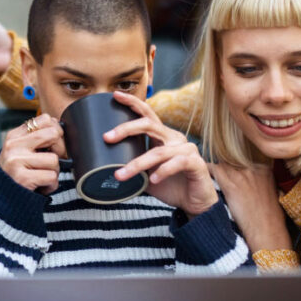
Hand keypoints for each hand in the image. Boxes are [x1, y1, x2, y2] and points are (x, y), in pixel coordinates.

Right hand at [0, 114, 66, 194]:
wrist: (2, 201)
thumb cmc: (18, 175)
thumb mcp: (22, 152)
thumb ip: (37, 139)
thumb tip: (60, 128)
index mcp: (14, 136)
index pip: (46, 119)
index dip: (56, 132)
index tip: (51, 145)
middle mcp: (13, 146)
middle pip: (54, 134)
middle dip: (60, 149)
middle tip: (50, 162)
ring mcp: (16, 161)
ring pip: (55, 159)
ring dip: (54, 172)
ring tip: (41, 177)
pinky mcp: (22, 178)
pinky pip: (52, 177)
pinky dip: (51, 185)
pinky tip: (40, 187)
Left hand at [104, 91, 217, 216]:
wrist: (194, 204)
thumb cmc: (170, 187)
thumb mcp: (146, 175)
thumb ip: (131, 168)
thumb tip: (104, 169)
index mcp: (163, 137)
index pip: (147, 114)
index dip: (133, 103)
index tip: (115, 96)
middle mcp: (174, 139)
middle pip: (149, 125)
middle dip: (126, 129)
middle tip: (107, 137)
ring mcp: (187, 149)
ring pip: (159, 151)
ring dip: (137, 164)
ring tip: (121, 175)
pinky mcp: (196, 163)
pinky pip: (177, 162)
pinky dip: (163, 171)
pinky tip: (154, 179)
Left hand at [210, 161, 291, 251]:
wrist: (267, 232)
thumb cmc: (269, 220)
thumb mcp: (270, 196)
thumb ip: (259, 185)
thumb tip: (249, 186)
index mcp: (265, 171)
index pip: (243, 163)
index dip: (233, 170)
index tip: (229, 177)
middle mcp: (254, 169)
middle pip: (232, 162)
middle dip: (224, 170)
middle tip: (215, 178)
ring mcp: (243, 175)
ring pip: (222, 165)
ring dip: (215, 172)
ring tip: (206, 178)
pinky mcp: (231, 185)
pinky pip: (213, 170)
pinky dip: (207, 172)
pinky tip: (202, 177)